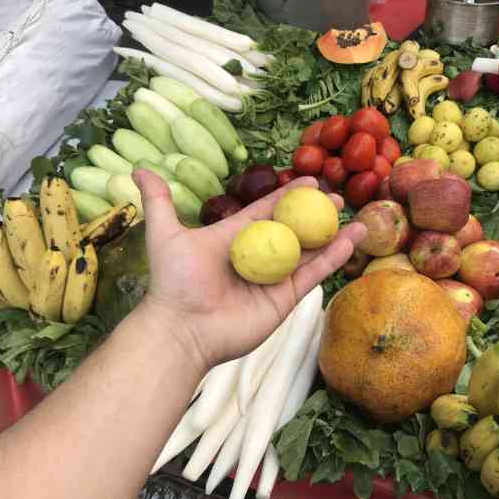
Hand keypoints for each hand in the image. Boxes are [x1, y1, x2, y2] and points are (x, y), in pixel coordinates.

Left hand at [131, 171, 366, 370]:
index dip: (289, 196)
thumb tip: (140, 170)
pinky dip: (334, 259)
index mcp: (236, 237)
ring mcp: (274, 279)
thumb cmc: (175, 281)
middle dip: (318, 214)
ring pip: (310, 253)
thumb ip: (159, 202)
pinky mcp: (285, 300)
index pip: (269, 211)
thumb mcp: (166, 235)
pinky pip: (313, 276)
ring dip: (334, 236)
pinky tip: (351, 241)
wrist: (184, 328)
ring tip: (358, 219)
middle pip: (295, 230)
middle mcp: (259, 256)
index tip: (312, 181)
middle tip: (340, 198)